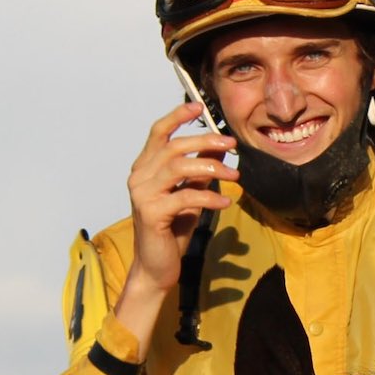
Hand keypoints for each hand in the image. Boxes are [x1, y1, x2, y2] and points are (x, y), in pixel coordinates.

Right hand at [125, 102, 235, 295]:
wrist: (157, 267)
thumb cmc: (172, 230)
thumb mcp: (189, 193)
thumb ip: (198, 170)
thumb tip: (218, 146)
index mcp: (145, 168)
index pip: (158, 133)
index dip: (177, 116)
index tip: (199, 107)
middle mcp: (139, 177)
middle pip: (173, 146)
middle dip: (205, 141)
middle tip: (232, 145)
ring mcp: (142, 194)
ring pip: (178, 167)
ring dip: (211, 168)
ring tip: (235, 177)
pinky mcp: (151, 213)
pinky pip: (185, 197)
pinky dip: (209, 197)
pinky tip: (225, 202)